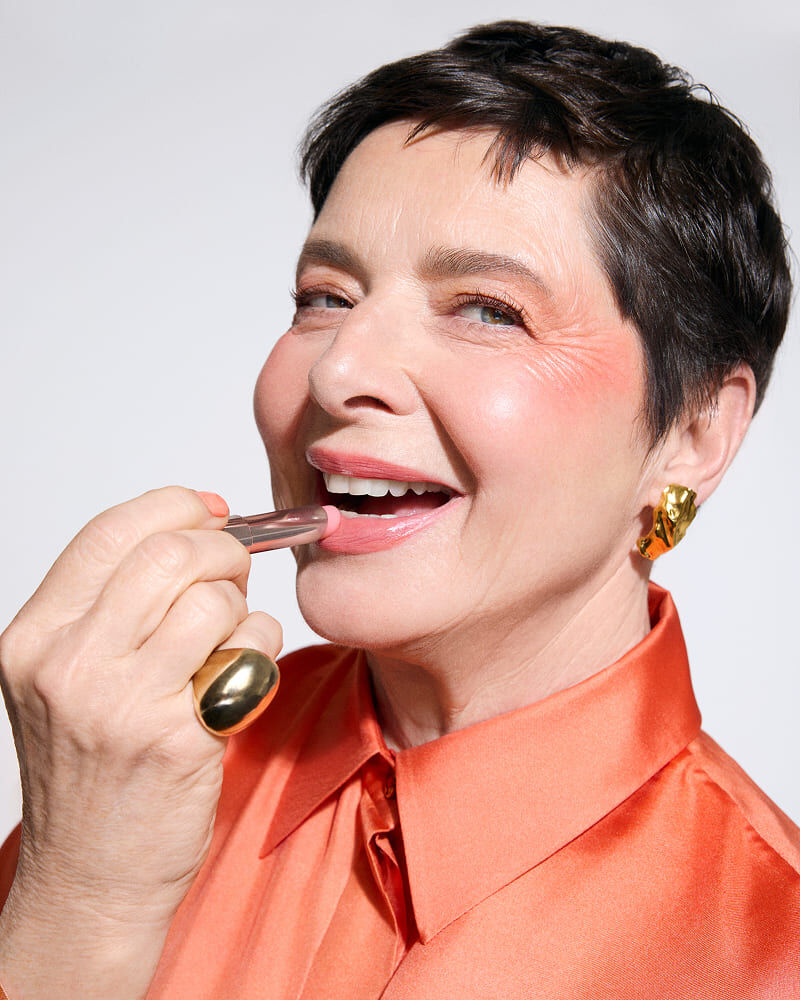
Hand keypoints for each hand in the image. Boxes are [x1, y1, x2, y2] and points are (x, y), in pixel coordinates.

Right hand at [0, 487, 281, 998]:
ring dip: (243, 610)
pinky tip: (238, 683)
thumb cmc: (93, 772)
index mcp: (35, 638)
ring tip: (228, 645)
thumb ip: (118, 602)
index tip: (211, 510)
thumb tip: (197, 521)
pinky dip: (260, 652)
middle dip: (223, 550)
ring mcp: (122, 702)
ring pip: (217, 599)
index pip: (111, 532)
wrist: (93, 879)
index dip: (174, 506)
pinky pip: (249, 651)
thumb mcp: (70, 677)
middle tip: (235, 575)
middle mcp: (68, 664)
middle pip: (171, 553)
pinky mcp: (179, 737)